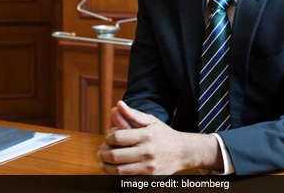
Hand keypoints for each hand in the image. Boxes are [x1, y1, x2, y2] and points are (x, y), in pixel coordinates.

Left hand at [98, 101, 220, 174]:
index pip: (117, 137)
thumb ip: (132, 114)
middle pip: (115, 155)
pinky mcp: (149, 178)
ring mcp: (149, 167)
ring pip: (118, 170)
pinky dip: (115, 175)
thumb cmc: (164, 134)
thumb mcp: (151, 121)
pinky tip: (114, 169)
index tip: (107, 137)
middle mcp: (148, 152)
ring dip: (106, 166)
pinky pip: (126, 180)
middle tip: (100, 151)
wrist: (182, 152)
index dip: (107, 137)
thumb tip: (118, 104)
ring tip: (103, 161)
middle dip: (103, 153)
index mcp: (146, 136)